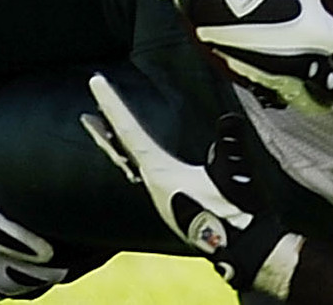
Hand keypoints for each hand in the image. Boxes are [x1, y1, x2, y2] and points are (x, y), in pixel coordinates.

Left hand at [83, 74, 303, 297]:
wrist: (246, 251)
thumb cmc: (238, 212)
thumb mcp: (234, 171)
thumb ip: (231, 142)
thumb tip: (230, 119)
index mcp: (160, 174)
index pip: (129, 132)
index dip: (111, 104)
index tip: (95, 81)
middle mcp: (153, 186)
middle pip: (121, 152)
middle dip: (103, 133)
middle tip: (86, 116)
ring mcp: (160, 199)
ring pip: (131, 166)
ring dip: (118, 148)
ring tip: (107, 133)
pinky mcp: (171, 207)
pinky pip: (144, 178)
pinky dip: (134, 163)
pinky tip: (142, 163)